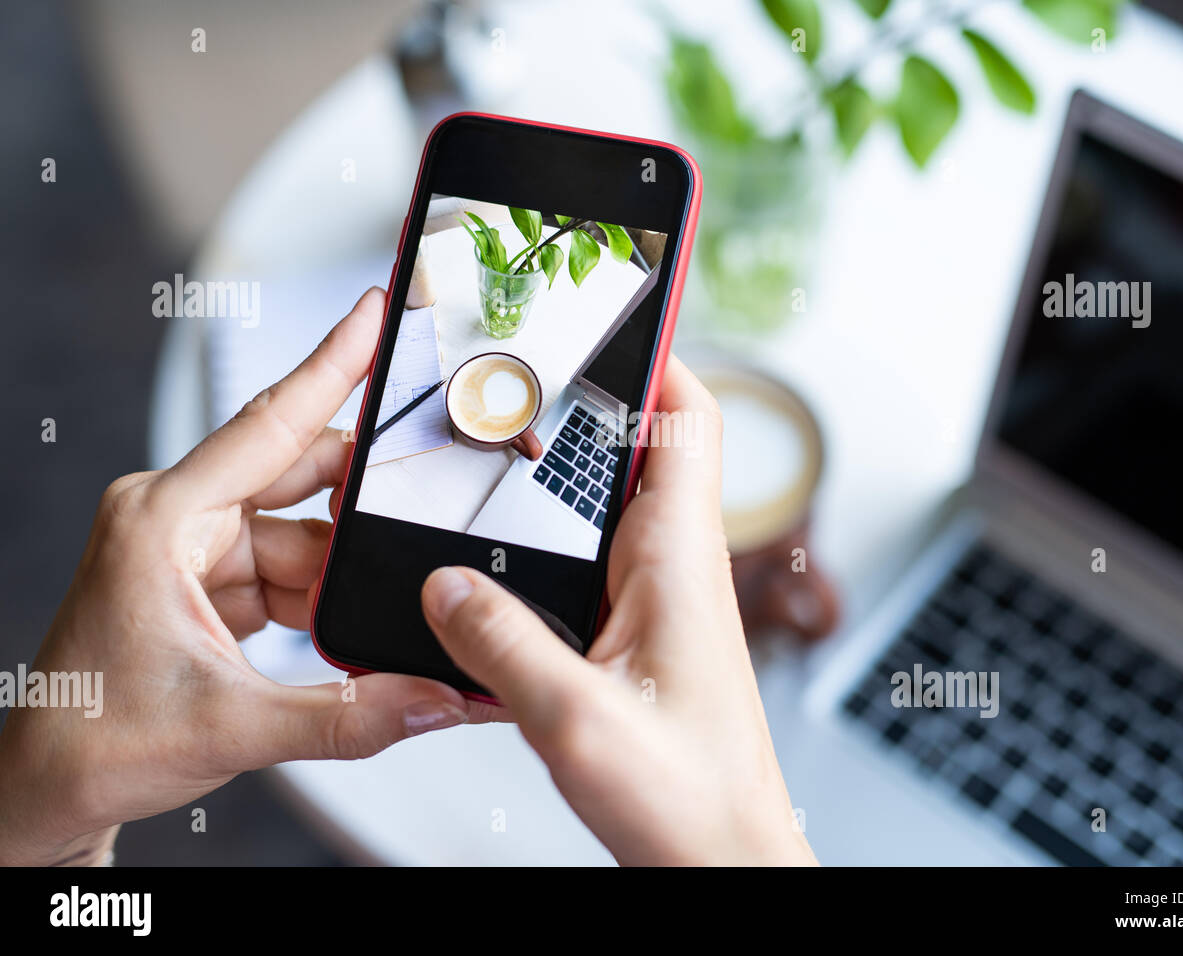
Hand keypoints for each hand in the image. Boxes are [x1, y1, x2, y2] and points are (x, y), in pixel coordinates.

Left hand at [0, 289, 474, 865]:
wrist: (47, 790)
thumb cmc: (93, 740)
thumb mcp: (232, 726)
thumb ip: (350, 713)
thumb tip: (437, 696)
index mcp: (161, 519)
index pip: (269, 423)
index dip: (331, 363)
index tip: (375, 311)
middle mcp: (176, 520)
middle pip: (299, 477)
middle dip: (365, 500)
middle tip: (431, 499)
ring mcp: (192, 551)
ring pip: (303, 534)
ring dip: (344, 573)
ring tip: (383, 610)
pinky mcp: (207, 585)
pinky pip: (288, 571)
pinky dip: (323, 599)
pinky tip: (346, 630)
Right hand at [421, 357, 816, 865]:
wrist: (725, 860)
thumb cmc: (690, 800)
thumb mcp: (576, 721)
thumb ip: (502, 647)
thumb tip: (442, 588)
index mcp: (679, 559)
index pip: (685, 418)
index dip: (652, 353)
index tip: (603, 308)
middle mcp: (675, 566)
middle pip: (639, 446)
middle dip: (583, 402)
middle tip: (514, 374)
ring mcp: (658, 598)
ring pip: (612, 503)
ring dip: (563, 472)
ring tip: (494, 449)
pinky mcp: (640, 633)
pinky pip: (594, 558)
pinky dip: (551, 537)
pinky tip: (502, 557)